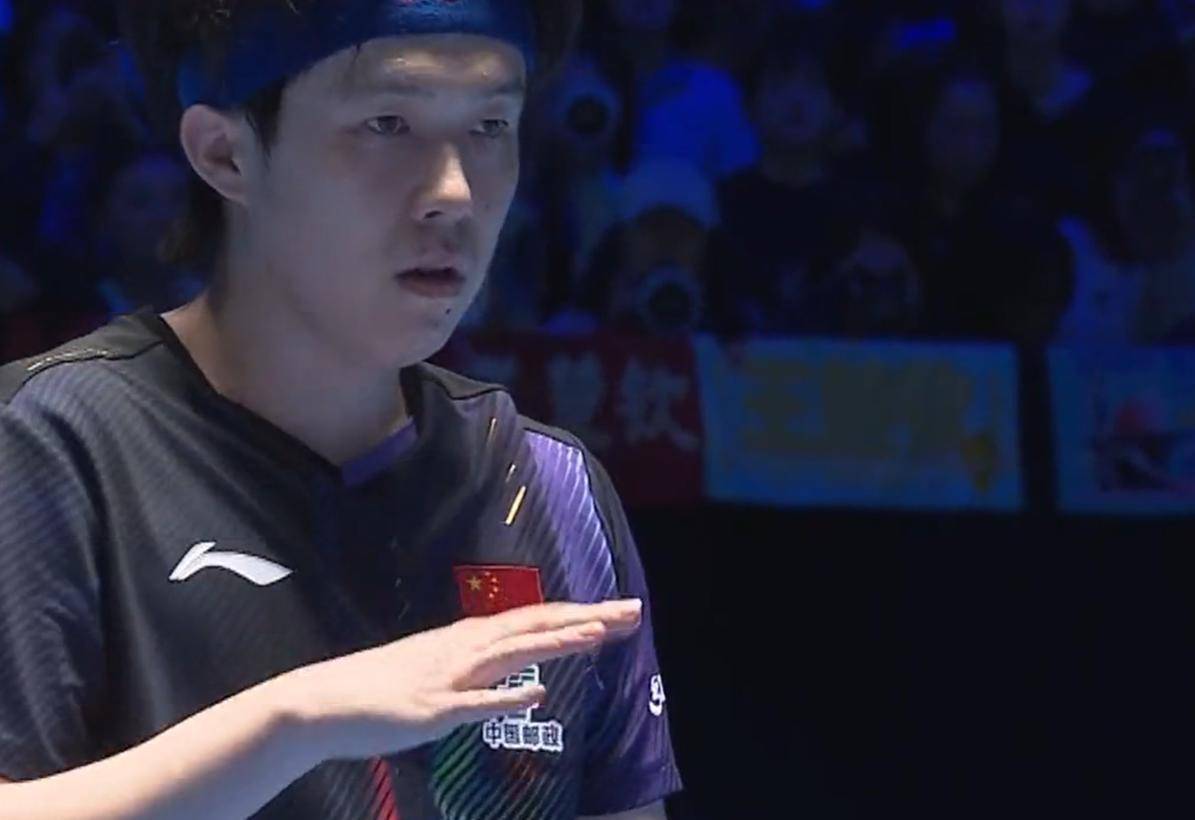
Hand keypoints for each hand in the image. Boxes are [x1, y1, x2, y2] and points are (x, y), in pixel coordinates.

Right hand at [280, 599, 642, 760]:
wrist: (326, 702)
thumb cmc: (382, 686)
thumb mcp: (437, 666)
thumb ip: (478, 667)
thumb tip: (517, 676)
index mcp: (468, 637)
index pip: (534, 619)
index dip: (578, 613)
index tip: (619, 610)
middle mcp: (465, 648)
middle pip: (535, 626)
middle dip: (586, 618)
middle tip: (632, 611)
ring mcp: (450, 676)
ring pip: (513, 653)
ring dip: (557, 643)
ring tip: (599, 635)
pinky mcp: (433, 710)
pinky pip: (475, 704)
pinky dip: (507, 697)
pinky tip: (538, 694)